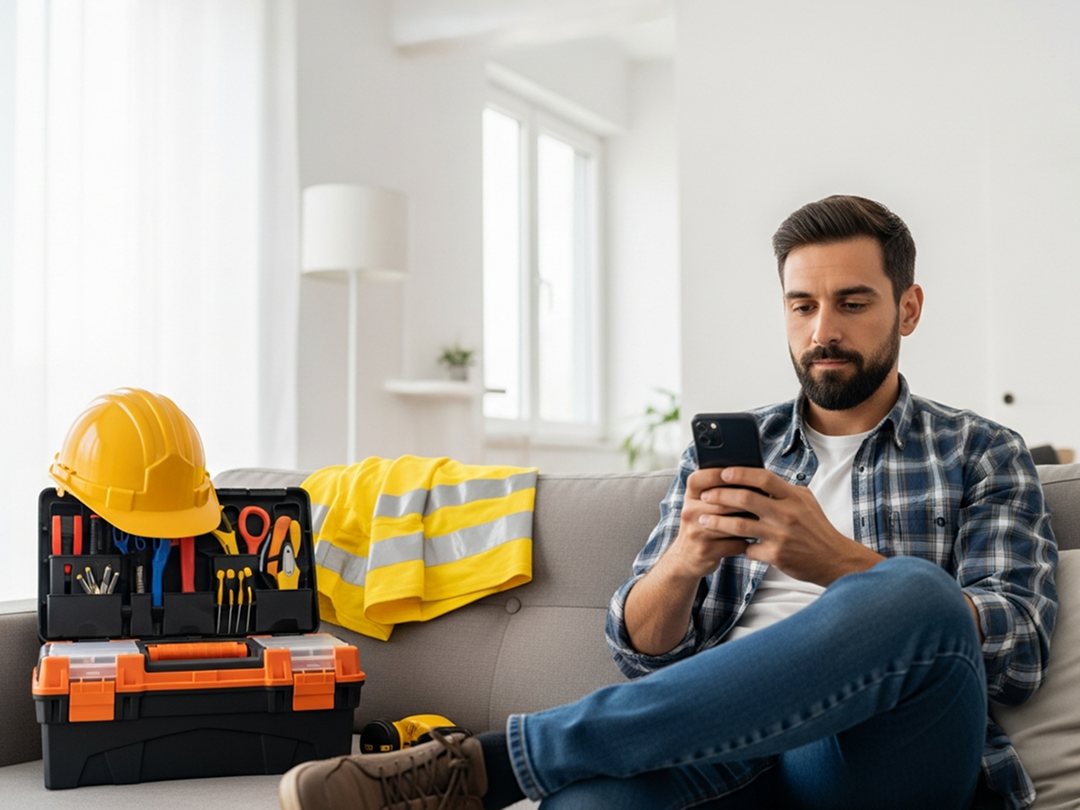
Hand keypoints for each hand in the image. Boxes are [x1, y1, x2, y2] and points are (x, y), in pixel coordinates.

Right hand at [663, 467, 757, 580]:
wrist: (684, 559)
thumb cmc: (702, 526)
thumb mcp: (702, 505)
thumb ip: (719, 491)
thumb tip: (752, 479)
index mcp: (690, 496)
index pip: (702, 478)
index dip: (722, 474)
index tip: (744, 473)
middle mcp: (689, 512)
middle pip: (723, 501)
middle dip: (748, 500)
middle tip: (768, 498)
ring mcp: (696, 532)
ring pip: (733, 523)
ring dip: (752, 521)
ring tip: (767, 518)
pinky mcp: (706, 551)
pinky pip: (736, 543)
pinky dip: (749, 541)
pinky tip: (756, 539)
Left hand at [698, 467, 884, 585]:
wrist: (833, 559)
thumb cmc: (816, 527)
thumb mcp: (805, 502)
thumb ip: (783, 490)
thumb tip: (755, 476)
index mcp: (793, 497)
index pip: (763, 478)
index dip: (740, 473)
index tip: (722, 472)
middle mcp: (787, 514)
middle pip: (745, 498)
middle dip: (720, 495)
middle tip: (704, 496)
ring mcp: (781, 535)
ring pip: (739, 525)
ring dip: (717, 521)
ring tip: (702, 519)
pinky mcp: (776, 555)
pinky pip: (748, 549)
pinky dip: (737, 547)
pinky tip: (728, 545)